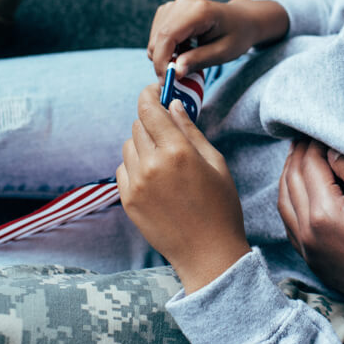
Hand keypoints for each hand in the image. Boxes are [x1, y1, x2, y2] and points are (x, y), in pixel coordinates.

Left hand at [117, 84, 249, 292]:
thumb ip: (190, 131)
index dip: (149, 94)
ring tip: (164, 158)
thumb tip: (173, 105)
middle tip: (168, 129)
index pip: (149, 110)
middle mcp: (152, 165)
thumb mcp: (215, 163)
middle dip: (152, 121)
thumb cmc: (220, 206)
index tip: (155, 90)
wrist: (208, 253)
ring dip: (142, 144)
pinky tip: (155, 177)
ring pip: (128, 146)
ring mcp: (137, 184)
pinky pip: (123, 169)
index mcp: (177, 152)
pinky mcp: (128, 201)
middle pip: (138, 125)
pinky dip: (135, 165)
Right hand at [148, 0, 288, 77]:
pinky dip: (165, 48)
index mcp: (199, 11)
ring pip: (154, 38)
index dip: (162, 61)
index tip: (167, 81)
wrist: (241, 19)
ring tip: (187, 57)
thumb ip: (198, 60)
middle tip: (180, 74)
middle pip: (157, 38)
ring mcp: (174, 5)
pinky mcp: (169, 10)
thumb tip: (175, 72)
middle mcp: (182, 4)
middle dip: (162, 61)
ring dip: (164, 55)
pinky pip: (157, 35)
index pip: (167, 36)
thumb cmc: (236, 35)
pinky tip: (184, 49)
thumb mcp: (223, 52)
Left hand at [278, 139, 343, 312]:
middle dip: (299, 153)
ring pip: (283, 201)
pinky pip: (287, 221)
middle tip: (309, 133)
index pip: (309, 166)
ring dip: (289, 173)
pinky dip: (288, 196)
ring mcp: (306, 248)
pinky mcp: (310, 258)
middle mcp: (307, 232)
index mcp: (324, 216)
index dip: (314, 142)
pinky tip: (298, 186)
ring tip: (300, 153)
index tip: (322, 127)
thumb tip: (333, 148)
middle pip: (291, 179)